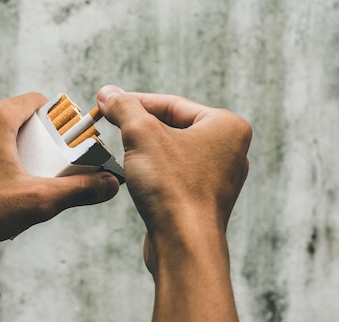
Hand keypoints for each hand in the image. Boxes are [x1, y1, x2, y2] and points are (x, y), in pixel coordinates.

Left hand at [0, 92, 119, 261]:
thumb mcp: (36, 201)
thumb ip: (78, 190)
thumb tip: (109, 185)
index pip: (37, 101)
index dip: (57, 120)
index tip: (65, 142)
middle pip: (17, 116)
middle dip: (36, 138)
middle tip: (47, 165)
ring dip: (11, 148)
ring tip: (21, 177)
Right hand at [97, 85, 250, 320]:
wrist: (183, 245)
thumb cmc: (172, 186)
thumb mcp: (141, 133)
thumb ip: (124, 107)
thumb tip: (108, 93)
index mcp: (227, 126)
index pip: (172, 104)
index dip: (136, 102)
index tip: (109, 103)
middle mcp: (230, 150)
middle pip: (174, 126)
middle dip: (140, 126)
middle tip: (111, 123)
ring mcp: (220, 178)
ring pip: (173, 152)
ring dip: (145, 149)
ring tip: (121, 149)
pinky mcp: (205, 200)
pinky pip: (176, 175)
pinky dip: (154, 171)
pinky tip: (135, 175)